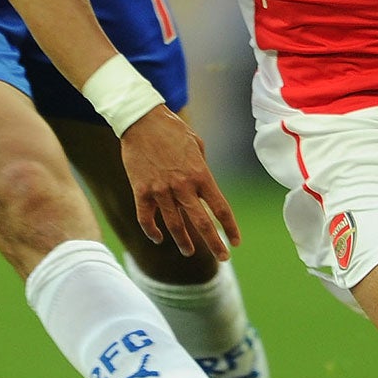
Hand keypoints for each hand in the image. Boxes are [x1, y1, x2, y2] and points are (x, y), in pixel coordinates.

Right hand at [120, 106, 240, 258]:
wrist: (141, 120)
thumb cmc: (172, 129)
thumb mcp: (197, 145)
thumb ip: (202, 168)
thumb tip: (202, 184)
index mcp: (200, 175)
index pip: (221, 208)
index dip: (230, 228)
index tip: (236, 242)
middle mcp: (183, 186)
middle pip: (202, 223)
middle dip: (214, 244)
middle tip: (222, 258)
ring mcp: (160, 190)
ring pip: (174, 226)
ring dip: (183, 242)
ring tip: (189, 252)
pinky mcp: (141, 190)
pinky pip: (146, 218)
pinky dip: (152, 231)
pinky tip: (158, 238)